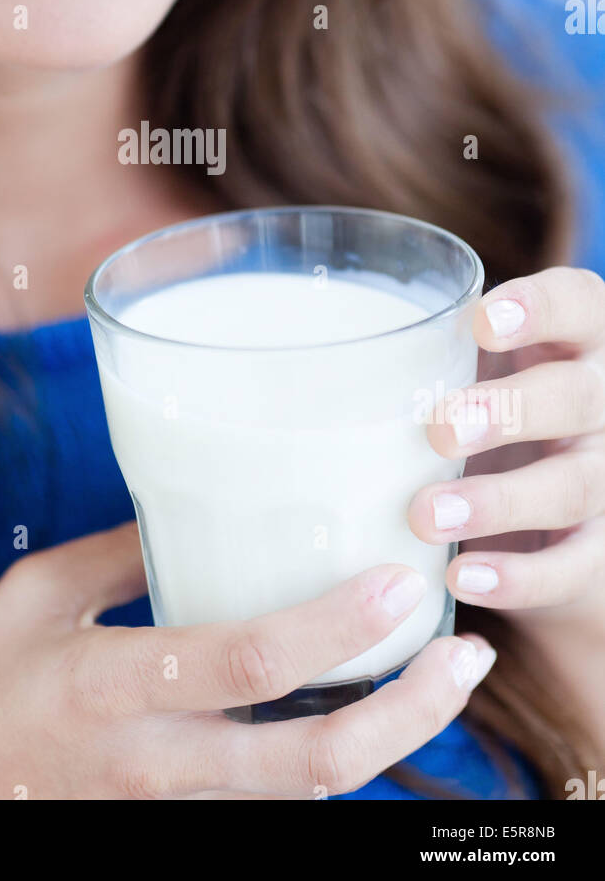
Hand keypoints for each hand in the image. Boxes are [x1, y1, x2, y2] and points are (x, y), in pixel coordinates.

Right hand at [0, 522, 494, 800]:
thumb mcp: (31, 596)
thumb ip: (119, 554)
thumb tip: (201, 510)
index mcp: (110, 684)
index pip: (246, 664)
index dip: (334, 629)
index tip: (396, 582)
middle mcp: (152, 760)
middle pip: (307, 763)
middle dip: (405, 715)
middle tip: (462, 657)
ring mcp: (168, 807)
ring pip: (304, 794)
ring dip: (389, 741)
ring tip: (440, 680)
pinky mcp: (174, 823)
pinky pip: (270, 800)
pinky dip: (333, 758)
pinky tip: (367, 706)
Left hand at [409, 267, 604, 629]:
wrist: (549, 519)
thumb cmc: (487, 411)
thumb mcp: (470, 367)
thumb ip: (427, 352)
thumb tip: (305, 356)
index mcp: (576, 339)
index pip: (577, 304)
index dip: (539, 309)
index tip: (481, 321)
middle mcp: (603, 404)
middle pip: (577, 397)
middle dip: (509, 411)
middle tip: (439, 429)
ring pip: (574, 486)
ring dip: (499, 501)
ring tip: (425, 515)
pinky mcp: (597, 553)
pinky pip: (572, 568)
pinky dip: (517, 577)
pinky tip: (463, 577)